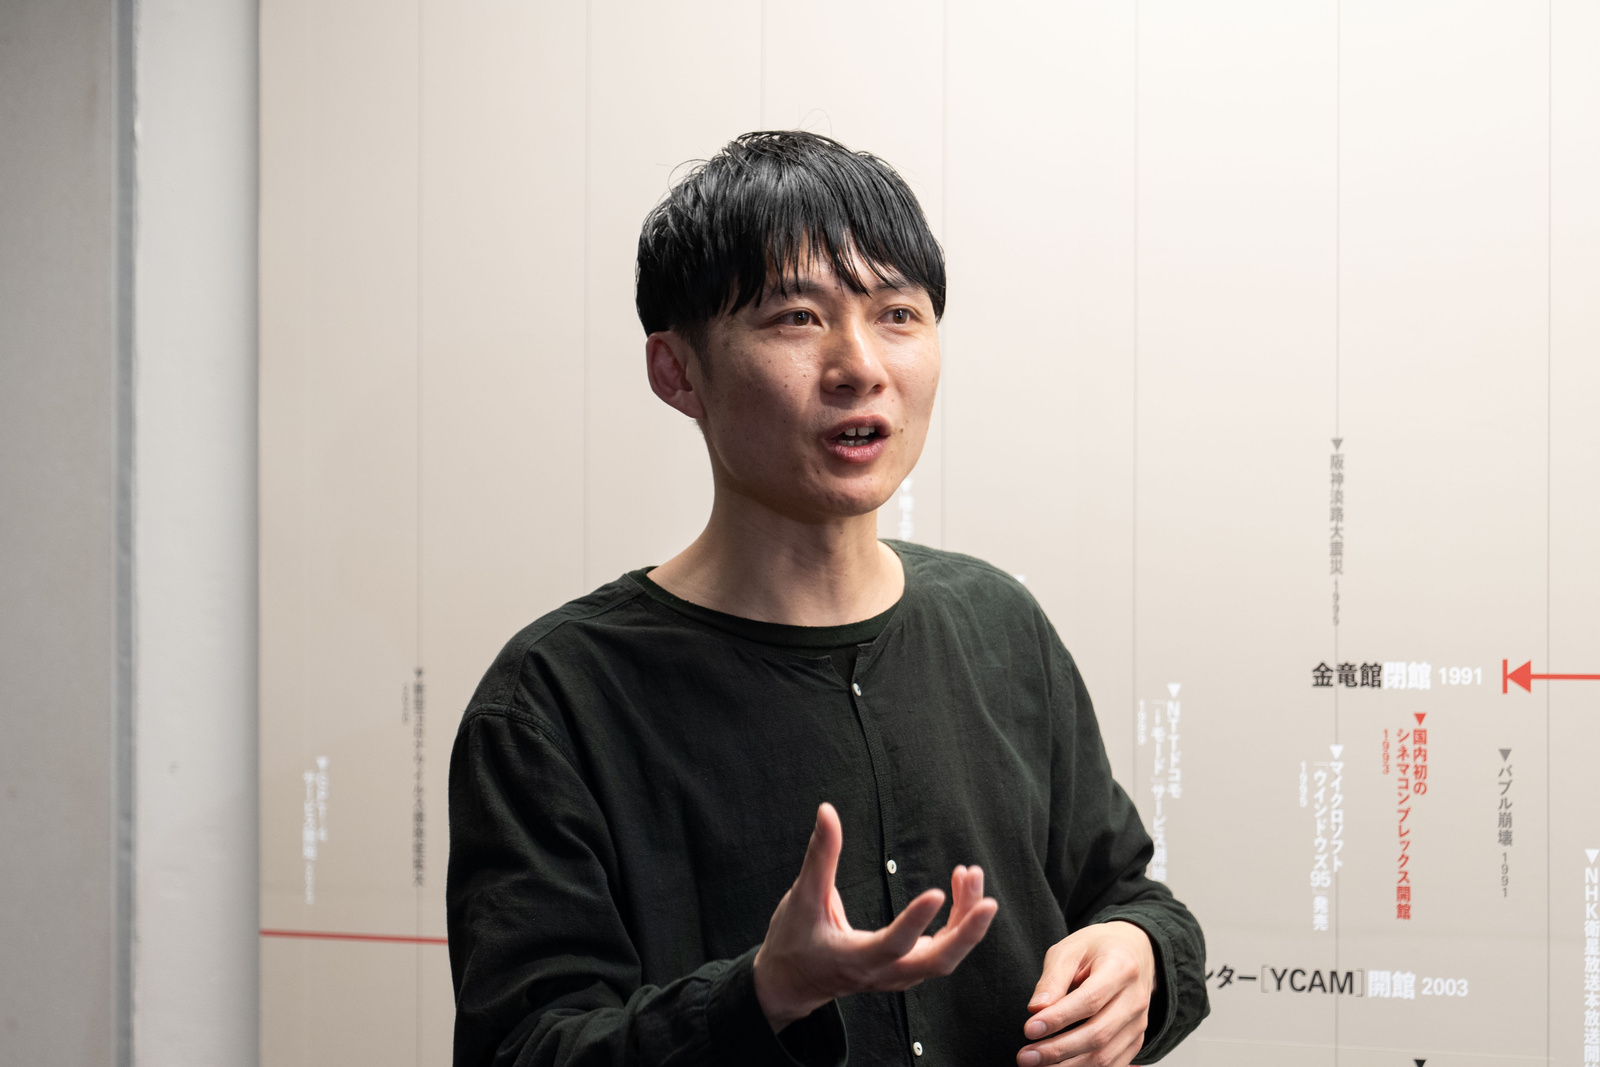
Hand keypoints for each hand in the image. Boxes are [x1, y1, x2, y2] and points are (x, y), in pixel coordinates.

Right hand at [752, 802, 998, 1030]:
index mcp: (856, 959)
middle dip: (966, 933)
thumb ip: (820, 855)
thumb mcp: (803, 897)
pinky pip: (941, 950)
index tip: (939, 892)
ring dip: (965, 920)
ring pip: (944, 956)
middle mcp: (883, 974)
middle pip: (937, 963)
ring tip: (972, 875)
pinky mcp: (906, 968)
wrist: (791, 982)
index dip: (916, 921)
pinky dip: (958, 924)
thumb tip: (827, 811)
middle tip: (988, 900)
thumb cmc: (794, 939)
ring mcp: (898, 975)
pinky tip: (962, 891)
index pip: (894, 944)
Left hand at [1016, 920, 1155, 1066]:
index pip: (1090, 1000)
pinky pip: (1113, 1065)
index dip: (1058, 1019)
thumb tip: (1035, 1010)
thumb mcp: (1070, 949)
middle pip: (1098, 1034)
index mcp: (1121, 968)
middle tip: (1025, 1056)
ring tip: (1036, 1065)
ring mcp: (1139, 1023)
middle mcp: (1136, 999)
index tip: (1029, 1029)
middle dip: (1058, 1050)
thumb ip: (1053, 979)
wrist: (1134, 951)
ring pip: (1106, 1057)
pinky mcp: (1136, 1040)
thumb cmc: (1097, 948)